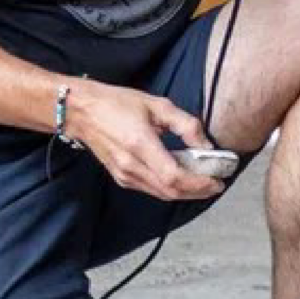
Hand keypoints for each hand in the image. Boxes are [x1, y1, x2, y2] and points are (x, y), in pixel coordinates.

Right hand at [61, 81, 222, 201]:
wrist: (81, 111)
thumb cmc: (117, 103)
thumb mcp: (157, 105)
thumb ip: (186, 125)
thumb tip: (207, 146)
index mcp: (140, 145)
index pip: (175, 177)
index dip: (199, 183)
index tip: (217, 180)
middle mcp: (131, 165)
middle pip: (171, 191)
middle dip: (197, 192)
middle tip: (216, 184)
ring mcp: (124, 175)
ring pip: (162, 194)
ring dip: (186, 193)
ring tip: (204, 183)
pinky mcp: (121, 178)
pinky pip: (151, 190)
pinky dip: (170, 189)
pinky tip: (182, 180)